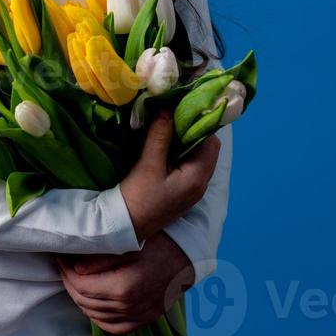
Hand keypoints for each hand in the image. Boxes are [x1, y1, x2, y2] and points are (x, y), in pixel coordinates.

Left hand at [55, 232, 196, 334]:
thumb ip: (101, 258)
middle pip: (86, 302)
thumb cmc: (161, 241)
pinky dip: (99, 318)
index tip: (61, 258)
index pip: (82, 286)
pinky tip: (92, 305)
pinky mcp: (145, 318)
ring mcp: (139, 314)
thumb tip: (76, 268)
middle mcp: (130, 306)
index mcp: (125, 286)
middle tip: (64, 267)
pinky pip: (115, 327)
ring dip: (81, 299)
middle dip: (69, 284)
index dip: (66, 272)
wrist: (189, 254)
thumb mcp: (131, 241)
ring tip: (75, 281)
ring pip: (97, 316)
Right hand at [117, 110, 220, 242]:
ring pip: (198, 157)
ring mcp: (193, 190)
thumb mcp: (149, 164)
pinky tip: (166, 145)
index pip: (211, 142)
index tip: (183, 108)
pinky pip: (190, 166)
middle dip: (193, 130)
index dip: (199, 123)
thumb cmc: (138, 197)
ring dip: (186, 141)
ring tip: (168, 126)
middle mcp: (201, 184)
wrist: (125, 226)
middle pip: (207, 149)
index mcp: (198, 177)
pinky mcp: (183, 192)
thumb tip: (167, 108)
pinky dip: (182, 153)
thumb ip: (160, 135)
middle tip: (173, 115)